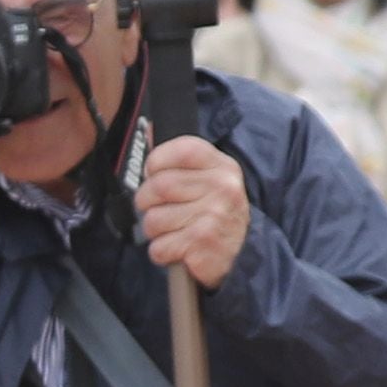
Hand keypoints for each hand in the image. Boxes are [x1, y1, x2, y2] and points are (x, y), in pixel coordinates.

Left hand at [133, 131, 247, 287]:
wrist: (240, 256)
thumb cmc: (214, 215)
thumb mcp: (207, 180)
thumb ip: (179, 159)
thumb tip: (149, 130)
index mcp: (222, 166)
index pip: (181, 149)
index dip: (156, 162)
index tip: (154, 174)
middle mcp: (222, 187)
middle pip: (158, 186)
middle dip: (146, 202)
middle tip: (157, 210)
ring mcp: (214, 215)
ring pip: (153, 219)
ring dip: (154, 231)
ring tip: (172, 231)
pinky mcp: (203, 243)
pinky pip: (159, 247)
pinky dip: (161, 253)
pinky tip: (178, 249)